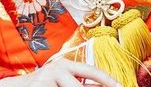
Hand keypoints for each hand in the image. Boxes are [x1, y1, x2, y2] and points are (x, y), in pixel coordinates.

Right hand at [0, 58, 120, 86]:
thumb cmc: (43, 85)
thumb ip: (79, 83)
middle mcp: (58, 68)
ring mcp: (49, 77)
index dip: (109, 80)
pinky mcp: (41, 86)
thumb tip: (107, 85)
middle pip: (83, 82)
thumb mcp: (62, 82)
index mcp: (66, 65)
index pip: (93, 72)